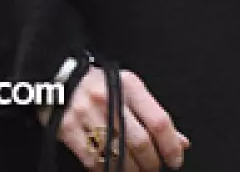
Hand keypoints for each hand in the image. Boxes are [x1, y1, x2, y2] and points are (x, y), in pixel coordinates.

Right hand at [58, 67, 188, 170]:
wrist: (59, 77)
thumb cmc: (101, 85)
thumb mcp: (129, 90)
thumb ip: (153, 115)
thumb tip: (180, 142)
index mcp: (129, 85)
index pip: (158, 120)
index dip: (170, 145)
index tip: (175, 160)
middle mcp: (110, 98)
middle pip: (140, 141)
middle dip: (151, 162)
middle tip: (154, 168)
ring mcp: (87, 114)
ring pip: (118, 154)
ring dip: (132, 171)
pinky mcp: (68, 129)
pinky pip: (93, 161)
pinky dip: (107, 171)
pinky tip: (113, 171)